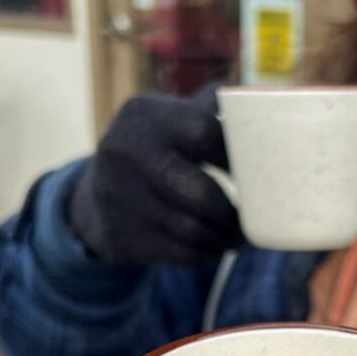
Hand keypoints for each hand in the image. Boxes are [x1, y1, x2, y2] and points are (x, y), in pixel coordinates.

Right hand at [69, 86, 243, 265]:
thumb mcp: (169, 120)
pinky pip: (177, 252)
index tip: (257, 174)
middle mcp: (125, 151)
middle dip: (233, 214)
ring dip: (222, 239)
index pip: (205, 131)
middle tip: (248, 223)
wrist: (96, 195)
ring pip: (191, 229)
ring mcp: (116, 195)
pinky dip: (203, 255)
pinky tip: (213, 250)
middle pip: (201, 193)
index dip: (237, 157)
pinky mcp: (118, 235)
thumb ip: (209, 108)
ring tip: (236, 238)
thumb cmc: (155, 152)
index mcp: (145, 115)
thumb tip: (260, 99)